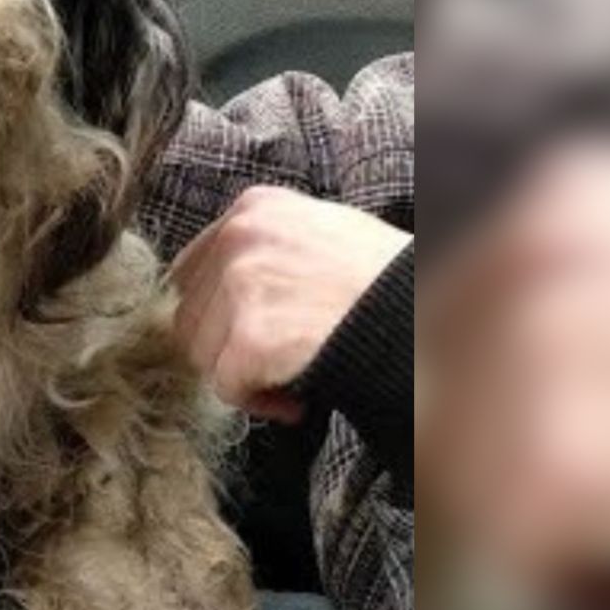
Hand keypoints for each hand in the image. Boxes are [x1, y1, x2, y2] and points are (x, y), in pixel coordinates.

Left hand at [172, 185, 410, 421]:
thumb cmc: (380, 284)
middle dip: (226, 349)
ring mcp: (243, 284)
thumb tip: (214, 291)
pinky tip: (298, 396)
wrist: (420, 316)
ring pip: (202, 353)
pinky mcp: (252, 336)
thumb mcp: (319, 234)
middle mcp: (239, 236)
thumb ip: (264, 249)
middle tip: (275, 362)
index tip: (252, 335)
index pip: (191, 271)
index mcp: (253, 207)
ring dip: (241, 376)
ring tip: (292, 375)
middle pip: (189, 315)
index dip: (216, 315)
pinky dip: (259, 402)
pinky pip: (226, 386)